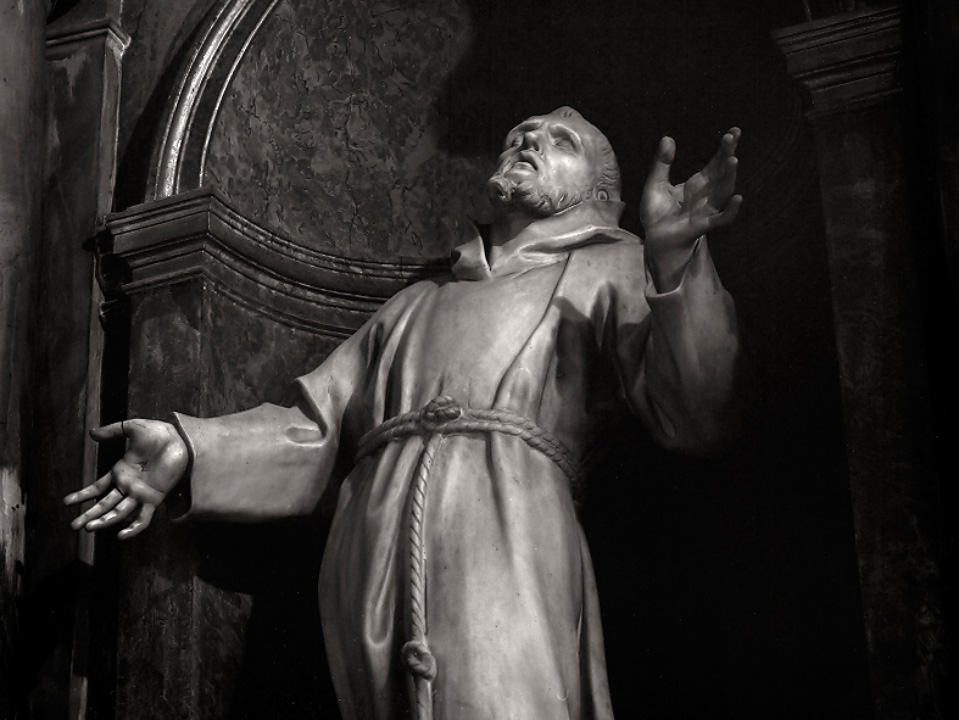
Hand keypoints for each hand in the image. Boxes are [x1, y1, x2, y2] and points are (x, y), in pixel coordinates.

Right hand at [64, 419, 189, 538]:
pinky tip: (121, 535)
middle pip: (105, 504)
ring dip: (104, 521)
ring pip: (119, 512)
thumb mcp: (132, 428)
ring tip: (89, 528)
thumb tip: (91, 433)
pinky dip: (133, 528)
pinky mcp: (154, 497)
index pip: (98, 488)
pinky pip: (143, 517)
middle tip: (74, 526)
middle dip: (89, 515)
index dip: (83, 495)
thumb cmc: (158, 433)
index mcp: (121, 472)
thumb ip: (112, 431)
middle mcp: (128, 485)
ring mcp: (141, 493)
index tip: (66, 503)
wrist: (179, 438)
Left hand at [640, 128, 741, 290]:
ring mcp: (706, 209)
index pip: (715, 163)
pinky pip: (721, 219)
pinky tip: (737, 198)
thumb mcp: (656, 183)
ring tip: (733, 160)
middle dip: (727, 155)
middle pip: (721, 173)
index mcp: (698, 183)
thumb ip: (662, 163)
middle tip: (731, 137)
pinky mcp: (702, 225)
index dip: (725, 148)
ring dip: (729, 177)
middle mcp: (706, 195)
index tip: (734, 132)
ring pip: (723, 192)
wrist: (653, 238)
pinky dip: (730, 210)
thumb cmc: (657, 213)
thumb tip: (668, 138)